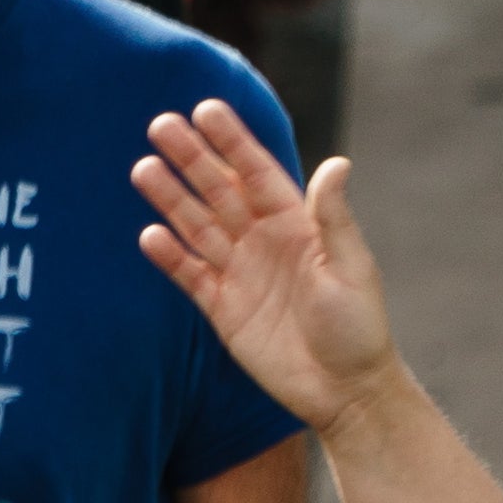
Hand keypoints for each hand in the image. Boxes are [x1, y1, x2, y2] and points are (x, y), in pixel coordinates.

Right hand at [132, 101, 406, 434]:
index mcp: (298, 225)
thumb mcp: (350, 267)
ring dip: (172, 199)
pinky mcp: (223, 308)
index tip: (206, 110)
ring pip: (197, 226)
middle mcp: (264, 241)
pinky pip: (189, 274)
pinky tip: (149, 233)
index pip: (257, 174)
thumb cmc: (358, 328)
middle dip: (192, 159)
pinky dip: (169, 255)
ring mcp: (240, 273)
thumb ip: (333, 217)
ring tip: (143, 168)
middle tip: (160, 125)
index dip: (233, 143)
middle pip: (219, 192)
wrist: (345, 391)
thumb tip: (335, 163)